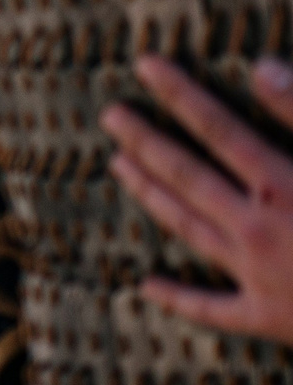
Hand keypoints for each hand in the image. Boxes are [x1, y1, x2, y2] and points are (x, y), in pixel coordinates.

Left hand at [102, 54, 292, 346]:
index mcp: (285, 188)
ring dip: (151, 197)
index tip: (144, 65)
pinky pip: (213, 310)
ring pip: (189, 230)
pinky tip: (145, 286)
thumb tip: (261, 66)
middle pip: (189, 176)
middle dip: (147, 142)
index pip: (219, 129)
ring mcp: (258, 277)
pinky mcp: (269, 320)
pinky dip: (177, 298)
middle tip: (109, 115)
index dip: (180, 95)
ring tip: (117, 168)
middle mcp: (259, 229)